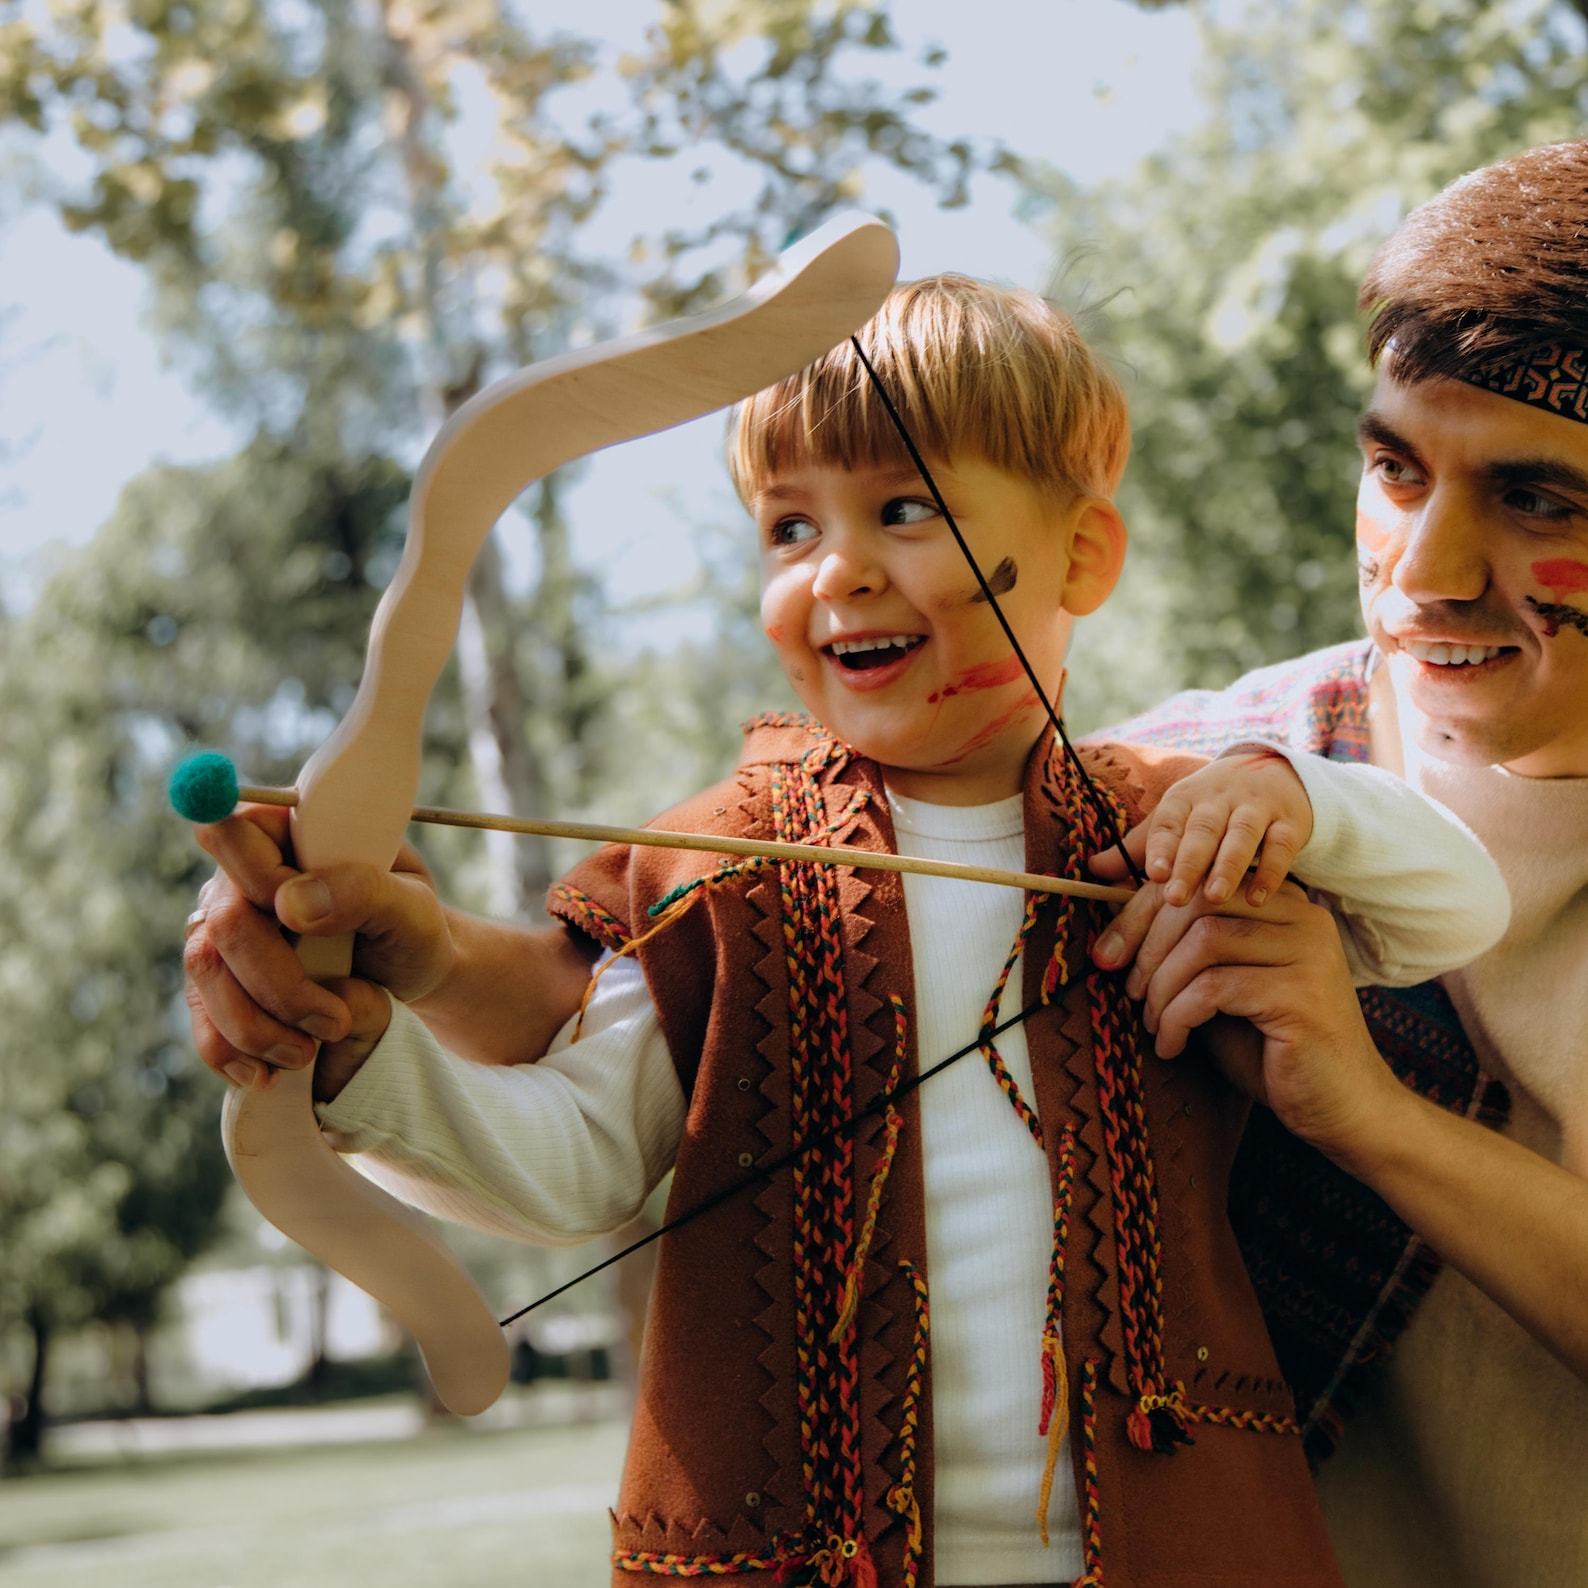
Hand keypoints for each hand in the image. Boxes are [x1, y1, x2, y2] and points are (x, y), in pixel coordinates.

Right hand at [182, 803, 453, 1099]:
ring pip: (205, 973)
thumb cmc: (413, 928)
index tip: (308, 924)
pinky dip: (230, 1051)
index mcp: (287, 834)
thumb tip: (288, 903)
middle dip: (277, 984)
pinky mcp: (219, 981)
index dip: (261, 881)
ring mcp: (222, 929)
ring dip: (257, 1026)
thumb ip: (361, 891)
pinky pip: (200, 1016)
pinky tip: (265, 1073)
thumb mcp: (411, 906)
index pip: (234, 835)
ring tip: (311, 1051)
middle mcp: (241, 878)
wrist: (410, 979)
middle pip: (222, 924)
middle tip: (334, 1021)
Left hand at [1089, 749, 1311, 906]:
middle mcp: (1219, 799)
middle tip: (1176, 897)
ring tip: (1215, 897)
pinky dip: (1271, 871)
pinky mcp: (1289, 822)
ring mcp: (1256, 809)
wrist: (1274, 775)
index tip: (1154, 874)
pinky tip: (1258, 898)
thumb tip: (1092, 869)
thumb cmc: (1211, 809)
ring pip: (1242, 836)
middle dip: (1189, 863)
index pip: (1169, 821)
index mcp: (1184, 798)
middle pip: (1203, 830)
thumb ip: (1140, 847)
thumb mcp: (1176, 819)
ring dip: (1228, 867)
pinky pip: (1281, 845)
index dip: (1161, 846)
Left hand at [1094, 879, 1401, 1165]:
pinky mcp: (1303, 995)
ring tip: (1152, 1022)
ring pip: (1204, 941)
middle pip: (1198, 901)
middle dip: (1144, 944)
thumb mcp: (1219, 990)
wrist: (1341, 1110)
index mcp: (1283, 906)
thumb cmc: (1271, 1050)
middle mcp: (1303, 918)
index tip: (1107, 953)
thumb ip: (1185, 953)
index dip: (1141, 912)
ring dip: (1160, 985)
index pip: (1199, 883)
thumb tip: (1115, 930)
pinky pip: (1215, 989)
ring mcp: (1308, 953)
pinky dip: (1178, 1016)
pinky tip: (1171, 1045)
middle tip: (1125, 989)